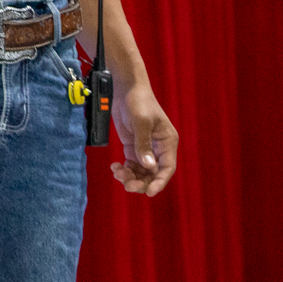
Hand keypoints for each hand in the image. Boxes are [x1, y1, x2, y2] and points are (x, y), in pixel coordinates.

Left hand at [109, 81, 177, 195]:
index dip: (159, 182)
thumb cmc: (138, 102)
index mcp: (167, 143)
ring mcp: (145, 149)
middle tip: (126, 185)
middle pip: (153, 174)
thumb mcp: (141, 122)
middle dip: (141, 182)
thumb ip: (143, 144)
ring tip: (117, 173)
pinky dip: (124, 169)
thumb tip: (148, 166)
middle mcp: (158, 149)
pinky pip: (131, 164)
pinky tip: (114, 167)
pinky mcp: (132, 147)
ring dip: (130, 177)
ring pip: (141, 172)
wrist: (125, 89)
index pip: (167, 168)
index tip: (149, 193)